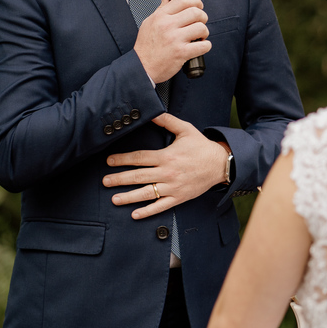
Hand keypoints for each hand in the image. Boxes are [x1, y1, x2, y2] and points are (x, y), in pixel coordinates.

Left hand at [103, 113, 229, 217]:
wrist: (221, 164)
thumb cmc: (202, 147)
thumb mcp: (185, 129)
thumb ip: (167, 121)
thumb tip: (152, 113)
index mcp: (167, 156)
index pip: (140, 158)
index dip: (123, 159)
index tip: (109, 161)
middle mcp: (168, 173)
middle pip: (139, 176)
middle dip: (120, 179)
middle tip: (105, 181)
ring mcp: (173, 187)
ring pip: (147, 193)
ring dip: (129, 197)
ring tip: (114, 199)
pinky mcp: (179, 198)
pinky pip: (161, 206)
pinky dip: (148, 211)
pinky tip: (135, 214)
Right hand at [134, 0, 210, 83]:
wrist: (141, 66)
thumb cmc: (146, 46)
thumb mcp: (149, 22)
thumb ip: (161, 8)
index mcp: (160, 16)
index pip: (183, 0)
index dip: (196, 1)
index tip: (199, 6)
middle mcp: (168, 25)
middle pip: (195, 12)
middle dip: (203, 17)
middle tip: (200, 23)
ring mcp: (175, 39)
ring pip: (201, 28)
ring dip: (204, 32)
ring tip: (199, 36)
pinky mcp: (181, 53)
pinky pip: (203, 46)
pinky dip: (206, 46)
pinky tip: (200, 46)